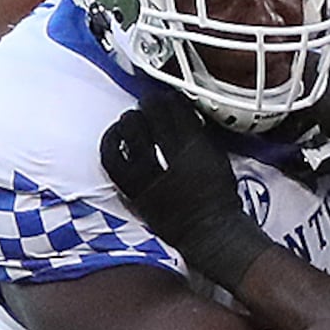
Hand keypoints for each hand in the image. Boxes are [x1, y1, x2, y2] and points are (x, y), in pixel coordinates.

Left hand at [99, 95, 272, 291]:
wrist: (210, 233)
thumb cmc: (219, 198)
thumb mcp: (218, 159)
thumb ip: (201, 136)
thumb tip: (183, 115)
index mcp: (198, 149)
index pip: (176, 110)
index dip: (167, 98)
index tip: (165, 96)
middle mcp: (172, 159)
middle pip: (151, 117)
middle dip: (147, 106)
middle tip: (146, 105)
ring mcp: (150, 176)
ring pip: (130, 134)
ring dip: (128, 121)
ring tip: (128, 119)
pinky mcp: (134, 190)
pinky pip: (112, 161)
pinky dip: (110, 144)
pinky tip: (113, 139)